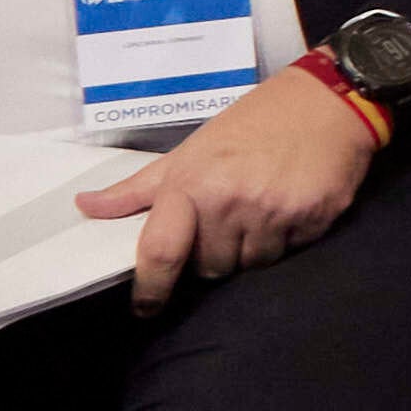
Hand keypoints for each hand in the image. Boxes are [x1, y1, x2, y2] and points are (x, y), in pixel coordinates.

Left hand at [72, 66, 376, 306]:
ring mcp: (274, 212)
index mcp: (192, 186)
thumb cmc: (252, 124)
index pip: (161, 252)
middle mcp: (231, 202)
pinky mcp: (314, 218)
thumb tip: (84, 207)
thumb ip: (138, 189)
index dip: (150, 288)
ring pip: (251, 264)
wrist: (326, 102)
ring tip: (262, 209)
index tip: (145, 308)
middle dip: (214, 253)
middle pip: (211, 267)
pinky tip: (290, 206)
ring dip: (252, 248)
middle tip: (228, 219)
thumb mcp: (189, 152)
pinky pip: (290, 251)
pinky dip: (287, 237)